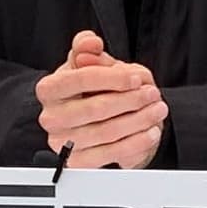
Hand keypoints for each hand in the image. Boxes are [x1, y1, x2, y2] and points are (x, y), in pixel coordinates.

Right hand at [35, 28, 165, 169]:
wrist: (98, 119)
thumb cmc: (94, 88)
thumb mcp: (93, 62)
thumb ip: (88, 48)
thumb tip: (89, 43)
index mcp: (49, 89)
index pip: (79, 80)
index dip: (111, 78)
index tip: (135, 78)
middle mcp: (50, 117)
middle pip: (94, 108)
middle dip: (130, 101)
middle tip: (153, 94)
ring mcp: (61, 143)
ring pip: (105, 133)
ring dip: (139, 121)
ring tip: (157, 111)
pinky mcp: (76, 164)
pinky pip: (108, 156)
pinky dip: (134, 144)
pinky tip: (150, 132)